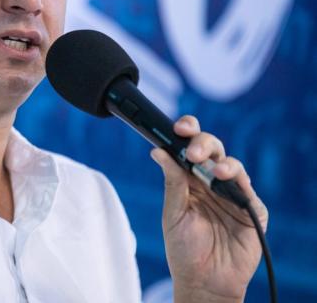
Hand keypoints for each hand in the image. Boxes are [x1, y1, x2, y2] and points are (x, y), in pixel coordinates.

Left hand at [150, 115, 267, 302]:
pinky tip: (226, 179)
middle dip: (202, 144)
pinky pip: (247, 188)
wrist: (203, 281)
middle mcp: (211, 181)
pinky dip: (237, 180)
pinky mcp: (251, 209)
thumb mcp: (173, 212)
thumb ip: (172, 182)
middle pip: (211, 149)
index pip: (189, 147)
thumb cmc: (184, 248)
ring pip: (231, 164)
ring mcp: (232, 193)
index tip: (179, 128)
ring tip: (213, 169)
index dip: (187, 133)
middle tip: (192, 152)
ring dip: (221, 162)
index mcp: (189, 178)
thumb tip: (158, 151)